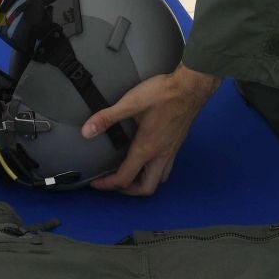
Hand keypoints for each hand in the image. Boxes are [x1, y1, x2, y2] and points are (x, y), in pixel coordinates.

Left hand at [83, 64, 222, 195]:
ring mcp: (171, 151)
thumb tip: (87, 131)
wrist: (190, 88)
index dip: (107, 185)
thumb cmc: (164, 95)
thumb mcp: (131, 103)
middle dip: (128, 190)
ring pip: (160, 179)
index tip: (96, 183)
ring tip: (131, 175)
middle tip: (115, 183)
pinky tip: (148, 157)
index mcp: (147, 149)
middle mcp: (160, 155)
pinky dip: (155, 171)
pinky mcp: (176, 143)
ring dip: (144, 182)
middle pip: (146, 188)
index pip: (125, 178)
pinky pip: (167, 167)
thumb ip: (107, 117)